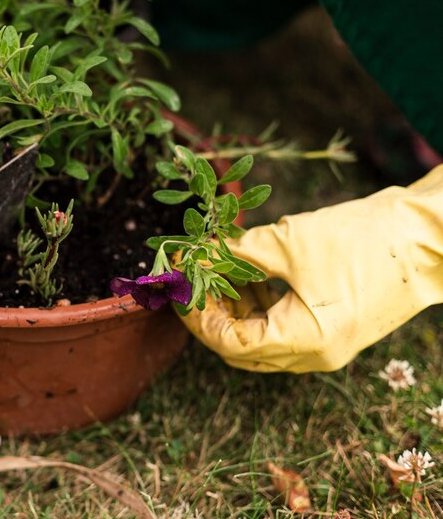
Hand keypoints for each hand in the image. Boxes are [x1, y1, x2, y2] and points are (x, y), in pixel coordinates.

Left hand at [179, 165, 442, 371]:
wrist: (429, 237)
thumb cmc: (362, 238)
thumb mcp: (288, 243)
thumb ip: (234, 254)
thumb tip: (193, 256)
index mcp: (303, 341)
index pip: (229, 343)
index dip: (196, 315)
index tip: (175, 285)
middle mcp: (314, 355)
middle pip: (241, 348)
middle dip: (210, 313)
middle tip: (188, 281)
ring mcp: (327, 346)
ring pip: (260, 339)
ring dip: (233, 308)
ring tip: (212, 271)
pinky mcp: (334, 330)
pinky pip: (283, 328)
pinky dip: (259, 306)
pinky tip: (244, 274)